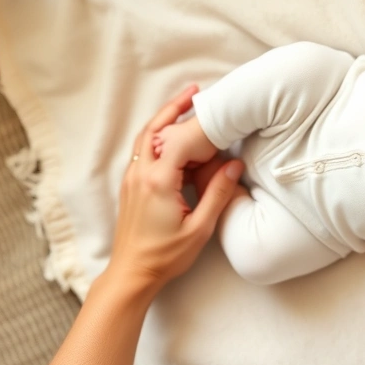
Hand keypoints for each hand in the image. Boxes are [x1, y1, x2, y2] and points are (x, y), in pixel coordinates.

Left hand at [108, 85, 243, 291]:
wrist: (132, 273)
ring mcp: (131, 179)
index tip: (215, 111)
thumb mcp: (200, 228)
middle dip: (173, 107)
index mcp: (158, 181)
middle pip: (153, 128)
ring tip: (184, 108)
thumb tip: (234, 166)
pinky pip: (142, 152)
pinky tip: (173, 140)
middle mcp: (140, 175)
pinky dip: (156, 137)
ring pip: (144, 138)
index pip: (177, 139)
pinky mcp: (130, 186)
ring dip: (163, 120)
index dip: (196, 124)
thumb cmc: (165, 255)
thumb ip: (217, 193)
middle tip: (195, 91)